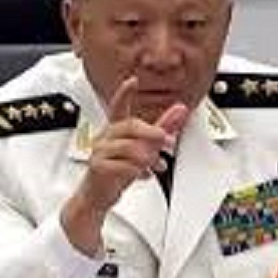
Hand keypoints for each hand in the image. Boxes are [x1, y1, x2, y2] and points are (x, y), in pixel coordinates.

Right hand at [61, 76, 187, 254]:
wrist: (98, 196)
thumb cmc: (117, 169)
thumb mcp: (144, 148)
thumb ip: (162, 128)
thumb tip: (180, 110)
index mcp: (116, 130)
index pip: (118, 107)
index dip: (124, 93)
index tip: (132, 81)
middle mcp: (106, 137)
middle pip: (129, 126)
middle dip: (152, 132)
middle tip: (167, 140)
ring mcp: (100, 152)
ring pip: (128, 147)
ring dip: (147, 156)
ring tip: (154, 164)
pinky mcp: (98, 168)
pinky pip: (121, 165)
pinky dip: (136, 171)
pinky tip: (143, 175)